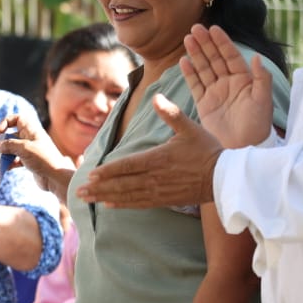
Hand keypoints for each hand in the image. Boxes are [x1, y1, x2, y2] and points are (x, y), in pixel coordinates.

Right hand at [0, 112, 74, 202]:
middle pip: (13, 134)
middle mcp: (31, 138)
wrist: (55, 177)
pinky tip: (7, 167)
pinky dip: (10, 162)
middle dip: (3, 141)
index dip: (7, 122)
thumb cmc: (44, 159)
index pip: (18, 119)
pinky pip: (15, 159)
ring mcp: (30, 150)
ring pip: (13, 147)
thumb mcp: (24, 149)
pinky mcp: (29, 161)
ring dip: (5, 153)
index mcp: (32, 131)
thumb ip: (9, 145)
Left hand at [76, 93, 220, 208]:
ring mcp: (159, 191)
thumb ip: (171, 114)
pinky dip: (122, 204)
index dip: (109, 171)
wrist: (224, 176)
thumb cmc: (207, 149)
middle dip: (98, 187)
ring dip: (104, 197)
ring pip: (126, 195)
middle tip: (78, 191)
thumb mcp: (190, 128)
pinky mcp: (163, 200)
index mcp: (159, 158)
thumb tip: (157, 97)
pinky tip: (107, 205)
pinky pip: (138, 204)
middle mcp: (155, 177)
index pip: (128, 165)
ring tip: (85, 198)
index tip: (91, 174)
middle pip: (121, 183)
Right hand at [181, 23, 273, 149]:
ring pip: (204, 68)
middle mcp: (228, 82)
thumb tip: (256, 57)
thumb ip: (260, 78)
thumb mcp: (263, 100)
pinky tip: (183, 61)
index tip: (213, 29)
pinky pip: (195, 85)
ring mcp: (215, 92)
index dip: (222, 42)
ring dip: (195, 54)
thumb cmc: (257, 124)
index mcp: (244, 78)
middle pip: (215, 58)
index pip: (230, 55)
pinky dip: (189, 73)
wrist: (242, 146)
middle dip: (205, 43)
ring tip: (187, 39)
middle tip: (195, 29)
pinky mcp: (204, 103)